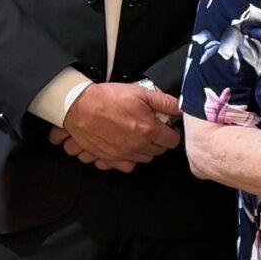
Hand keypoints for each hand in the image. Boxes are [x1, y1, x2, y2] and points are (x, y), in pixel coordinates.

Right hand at [52, 82, 180, 168]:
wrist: (78, 106)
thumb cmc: (108, 98)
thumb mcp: (140, 93)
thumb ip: (165, 102)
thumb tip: (182, 108)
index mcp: (148, 130)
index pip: (172, 141)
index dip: (172, 133)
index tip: (168, 128)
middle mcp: (137, 146)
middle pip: (159, 151)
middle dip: (159, 141)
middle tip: (152, 129)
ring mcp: (122, 154)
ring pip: (144, 159)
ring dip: (145, 150)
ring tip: (139, 137)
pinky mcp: (108, 158)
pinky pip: (126, 166)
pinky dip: (129, 159)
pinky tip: (127, 148)